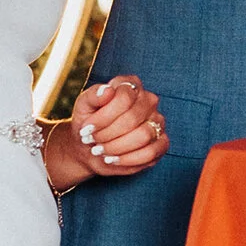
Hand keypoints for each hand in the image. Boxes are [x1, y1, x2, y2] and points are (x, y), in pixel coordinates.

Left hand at [48, 74, 168, 192]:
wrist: (90, 146)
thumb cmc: (88, 122)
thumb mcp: (83, 107)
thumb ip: (92, 96)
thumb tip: (107, 90)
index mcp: (131, 85)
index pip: (124, 97)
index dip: (103, 117)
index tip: (87, 129)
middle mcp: (148, 100)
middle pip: (133, 118)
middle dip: (108, 134)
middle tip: (92, 142)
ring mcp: (158, 121)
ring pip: (144, 136)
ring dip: (117, 147)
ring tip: (101, 151)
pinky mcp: (161, 143)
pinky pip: (151, 152)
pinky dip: (129, 159)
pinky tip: (113, 160)